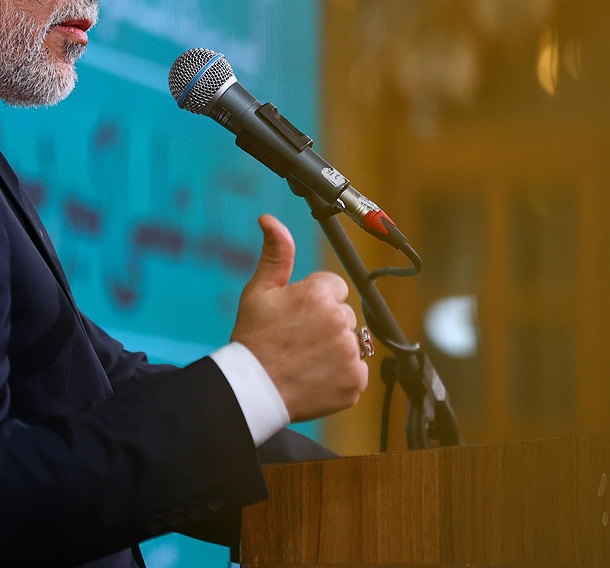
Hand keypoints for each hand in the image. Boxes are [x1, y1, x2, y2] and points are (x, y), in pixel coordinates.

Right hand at [230, 214, 368, 421]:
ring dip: (335, 349)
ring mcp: (349, 353)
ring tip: (306, 359)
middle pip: (344, 315)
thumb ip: (276, 254)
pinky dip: (341, 375)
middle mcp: (339, 321)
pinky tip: (316, 376)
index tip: (298, 316)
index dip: (316, 301)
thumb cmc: (254, 339)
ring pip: (352, 342)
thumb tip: (270, 220)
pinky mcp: (355, 381)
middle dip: (327, 324)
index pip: (336, 288)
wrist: (252, 389)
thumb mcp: (259, 291)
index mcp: (319, 294)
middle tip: (299, 339)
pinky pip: (356, 371)